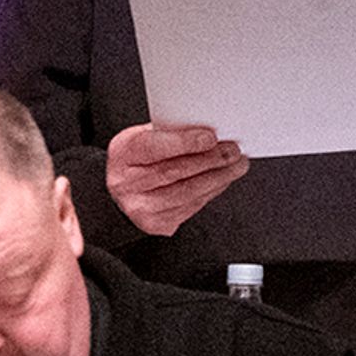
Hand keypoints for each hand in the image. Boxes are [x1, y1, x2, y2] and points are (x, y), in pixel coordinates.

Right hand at [104, 121, 247, 237]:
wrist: (119, 193)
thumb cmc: (136, 160)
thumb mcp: (142, 138)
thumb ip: (168, 133)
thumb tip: (207, 130)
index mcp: (123, 155)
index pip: (154, 147)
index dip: (184, 142)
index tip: (211, 137)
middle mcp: (127, 184)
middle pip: (175, 172)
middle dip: (210, 160)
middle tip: (233, 151)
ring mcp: (141, 208)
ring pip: (187, 193)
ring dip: (218, 178)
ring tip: (236, 166)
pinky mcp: (156, 224)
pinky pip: (191, 207)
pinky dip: (211, 192)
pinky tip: (222, 181)